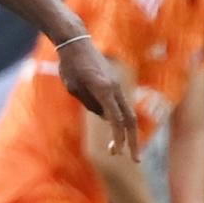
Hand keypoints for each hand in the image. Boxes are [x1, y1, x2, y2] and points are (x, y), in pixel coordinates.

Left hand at [56, 34, 136, 153]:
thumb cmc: (70, 65)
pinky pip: (120, 106)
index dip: (118, 137)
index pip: (116, 119)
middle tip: (133, 160)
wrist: (76, 42)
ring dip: (127, 133)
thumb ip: (90, 104)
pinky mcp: (115, 84)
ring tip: (121, 150)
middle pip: (129, 119)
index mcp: (104, 89)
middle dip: (132, 141)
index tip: (115, 153)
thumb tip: (107, 117)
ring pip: (128, 113)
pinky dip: (119, 121)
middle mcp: (115, 88)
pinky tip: (110, 129)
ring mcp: (117, 86)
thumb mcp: (73, 88)